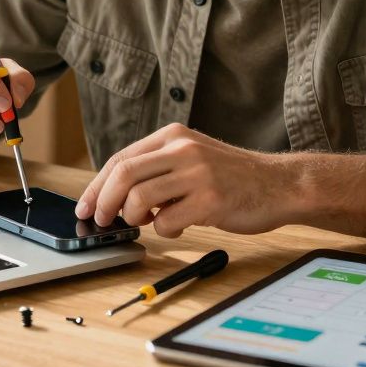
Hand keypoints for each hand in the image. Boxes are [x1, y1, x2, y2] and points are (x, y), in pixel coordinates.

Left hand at [75, 124, 294, 238]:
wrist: (279, 184)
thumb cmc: (232, 177)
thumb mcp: (192, 159)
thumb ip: (158, 170)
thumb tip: (114, 196)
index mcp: (173, 136)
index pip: (121, 158)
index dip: (97, 185)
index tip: (86, 206)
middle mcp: (183, 149)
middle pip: (124, 174)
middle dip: (104, 202)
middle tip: (102, 220)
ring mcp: (197, 173)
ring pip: (140, 198)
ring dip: (135, 218)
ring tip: (148, 222)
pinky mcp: (211, 199)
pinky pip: (168, 221)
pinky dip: (164, 230)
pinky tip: (178, 226)